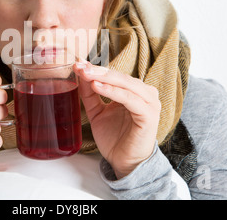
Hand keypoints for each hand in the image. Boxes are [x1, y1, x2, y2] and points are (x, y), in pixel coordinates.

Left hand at [74, 61, 160, 178]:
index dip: (95, 68)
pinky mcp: (149, 115)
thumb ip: (90, 94)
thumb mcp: (97, 112)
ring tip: (87, 75)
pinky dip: (114, 92)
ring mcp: (148, 103)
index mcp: (133, 91)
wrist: (124, 163)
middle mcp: (144, 94)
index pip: (113, 74)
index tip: (77, 64)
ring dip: (105, 78)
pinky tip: (98, 87)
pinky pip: (130, 99)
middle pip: (119, 76)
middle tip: (80, 66)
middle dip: (97, 70)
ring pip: (125, 84)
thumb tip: (81, 74)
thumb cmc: (114, 138)